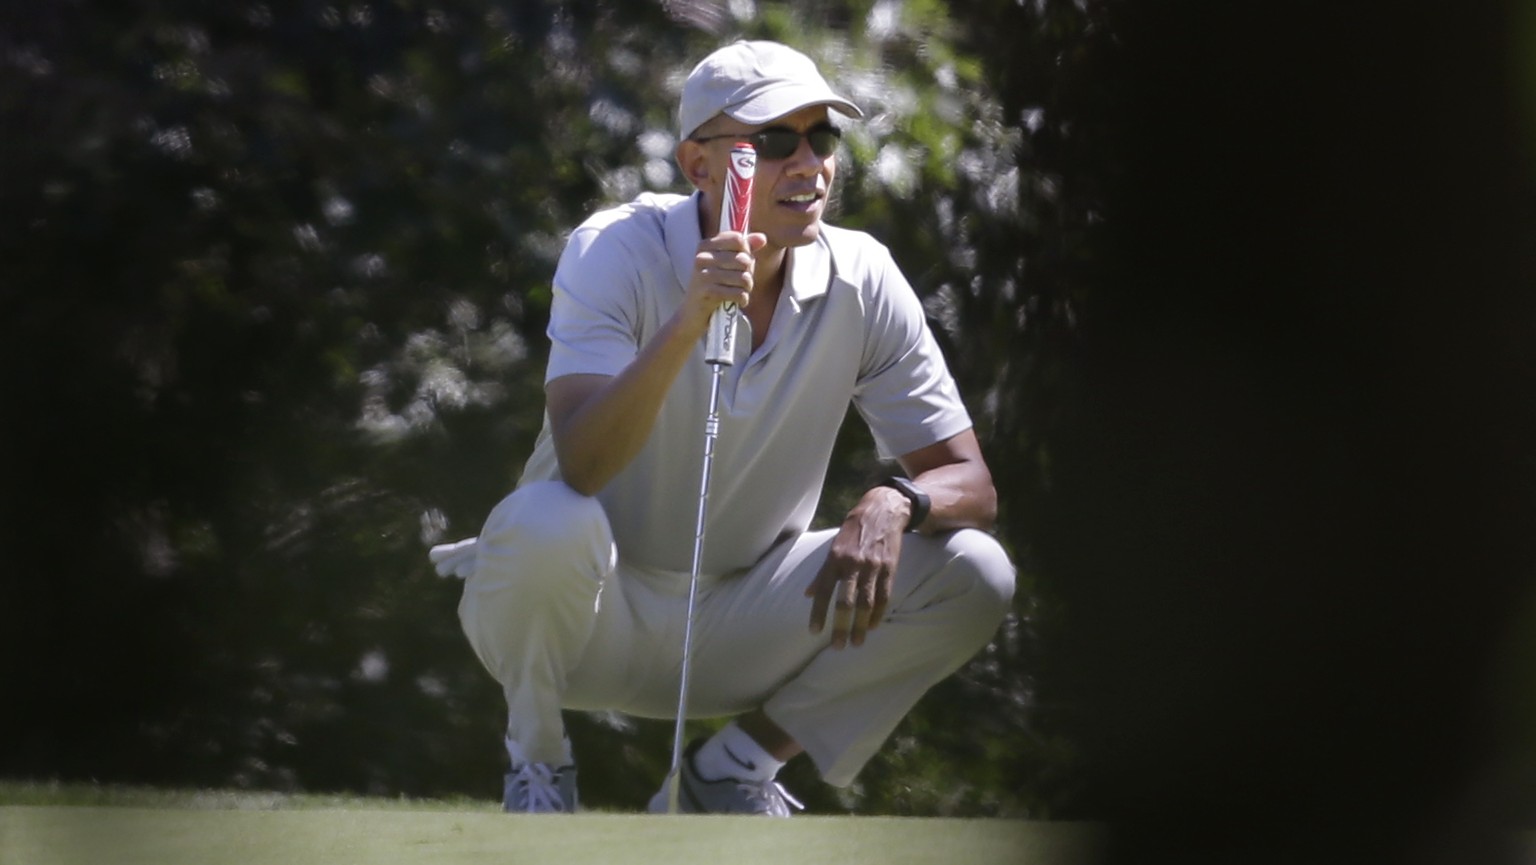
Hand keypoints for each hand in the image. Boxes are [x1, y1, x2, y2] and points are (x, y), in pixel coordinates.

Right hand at [681, 231, 766, 334]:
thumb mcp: (725, 264)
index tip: (741, 263)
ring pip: (744, 278)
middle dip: (748, 274)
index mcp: (705, 246)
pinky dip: (743, 300)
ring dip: (747, 288)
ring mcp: (703, 275)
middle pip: (744, 259)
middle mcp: (702, 258)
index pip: (737, 239)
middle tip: (741, 282)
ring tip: (739, 292)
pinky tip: (738, 302)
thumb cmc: (712, 286)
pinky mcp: (708, 293)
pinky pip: (739, 293)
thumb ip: (744, 249)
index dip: (747, 251)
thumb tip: (763, 238)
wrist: (691, 314)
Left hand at [805, 487, 910, 647]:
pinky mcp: (889, 569)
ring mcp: (873, 568)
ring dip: (860, 626)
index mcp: (835, 559)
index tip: (814, 631)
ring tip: (856, 643)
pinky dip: (878, 614)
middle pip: (846, 602)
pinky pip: (883, 596)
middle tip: (837, 646)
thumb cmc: (853, 530)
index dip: (818, 612)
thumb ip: (822, 572)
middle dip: (841, 626)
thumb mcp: (834, 546)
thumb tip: (807, 594)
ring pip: (866, 603)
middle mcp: (853, 565)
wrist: (883, 511)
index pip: (824, 591)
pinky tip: (872, 626)